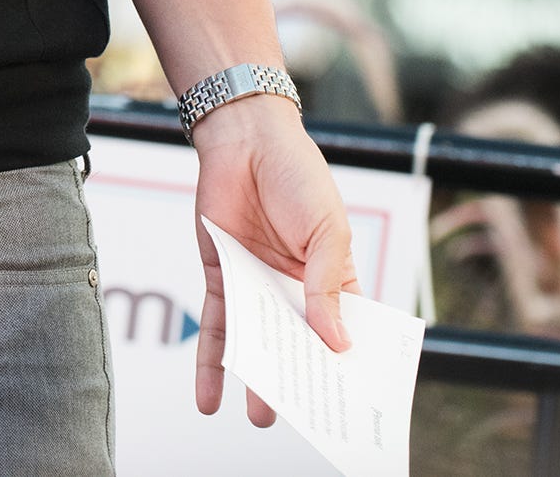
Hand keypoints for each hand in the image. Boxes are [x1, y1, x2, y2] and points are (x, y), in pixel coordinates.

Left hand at [193, 96, 355, 423]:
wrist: (245, 139)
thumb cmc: (298, 176)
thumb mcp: (327, 230)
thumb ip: (326, 286)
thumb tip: (335, 343)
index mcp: (333, 279)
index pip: (344, 332)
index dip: (347, 366)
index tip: (351, 404)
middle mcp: (295, 289)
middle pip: (298, 346)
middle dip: (300, 382)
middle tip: (303, 420)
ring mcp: (257, 286)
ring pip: (257, 343)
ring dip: (257, 382)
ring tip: (261, 419)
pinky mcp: (222, 278)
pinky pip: (217, 327)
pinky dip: (212, 362)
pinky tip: (208, 399)